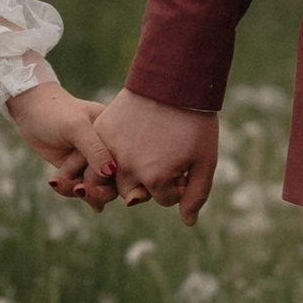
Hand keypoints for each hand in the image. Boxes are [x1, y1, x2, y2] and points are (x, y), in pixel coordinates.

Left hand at [6, 77, 119, 205]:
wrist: (30, 111)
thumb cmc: (56, 112)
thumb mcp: (77, 127)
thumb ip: (95, 149)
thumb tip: (111, 173)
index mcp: (114, 134)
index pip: (125, 162)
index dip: (120, 179)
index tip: (105, 183)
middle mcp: (106, 149)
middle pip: (112, 181)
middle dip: (98, 191)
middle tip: (80, 190)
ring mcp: (90, 160)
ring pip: (94, 187)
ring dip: (79, 191)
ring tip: (59, 183)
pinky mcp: (75, 168)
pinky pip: (76, 186)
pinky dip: (66, 187)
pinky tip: (54, 181)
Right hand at [96, 87, 219, 226]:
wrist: (174, 80)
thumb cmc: (195, 122)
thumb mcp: (204, 161)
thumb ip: (195, 195)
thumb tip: (188, 222)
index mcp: (155, 178)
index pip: (164, 199)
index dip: (177, 185)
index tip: (185, 166)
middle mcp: (129, 169)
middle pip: (134, 193)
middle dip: (150, 183)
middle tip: (163, 162)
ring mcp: (112, 149)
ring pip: (111, 179)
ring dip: (124, 175)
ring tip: (140, 160)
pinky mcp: (102, 131)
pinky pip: (98, 155)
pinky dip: (106, 159)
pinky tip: (121, 150)